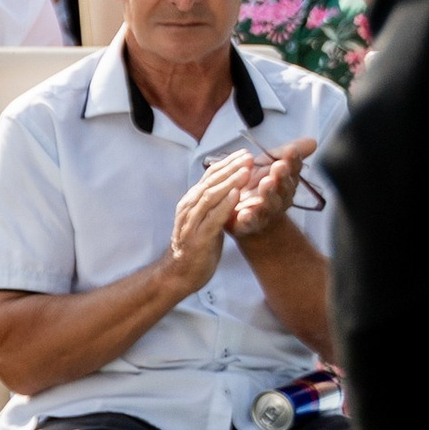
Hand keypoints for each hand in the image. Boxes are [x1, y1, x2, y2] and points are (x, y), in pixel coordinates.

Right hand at [166, 159, 240, 295]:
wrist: (179, 275)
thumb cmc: (195, 248)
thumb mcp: (203, 221)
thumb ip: (211, 205)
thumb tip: (227, 187)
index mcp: (191, 202)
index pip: (209, 177)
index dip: (227, 164)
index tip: (245, 154)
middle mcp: (189, 208)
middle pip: (210, 182)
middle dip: (231, 168)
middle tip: (249, 157)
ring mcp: (192, 223)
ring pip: (210, 196)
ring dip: (229, 182)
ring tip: (246, 171)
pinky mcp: (199, 238)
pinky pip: (212, 217)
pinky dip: (224, 205)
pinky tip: (237, 195)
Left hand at [223, 135, 316, 247]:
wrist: (245, 218)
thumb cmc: (259, 186)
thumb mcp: (270, 165)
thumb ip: (286, 154)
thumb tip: (313, 141)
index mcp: (286, 182)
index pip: (293, 170)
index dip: (293, 161)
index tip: (291, 150)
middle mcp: (279, 198)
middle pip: (283, 187)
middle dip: (282, 176)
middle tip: (279, 166)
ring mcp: (264, 212)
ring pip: (270, 204)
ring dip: (269, 193)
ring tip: (266, 183)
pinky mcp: (249, 224)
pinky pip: (250, 222)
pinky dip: (249, 218)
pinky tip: (245, 214)